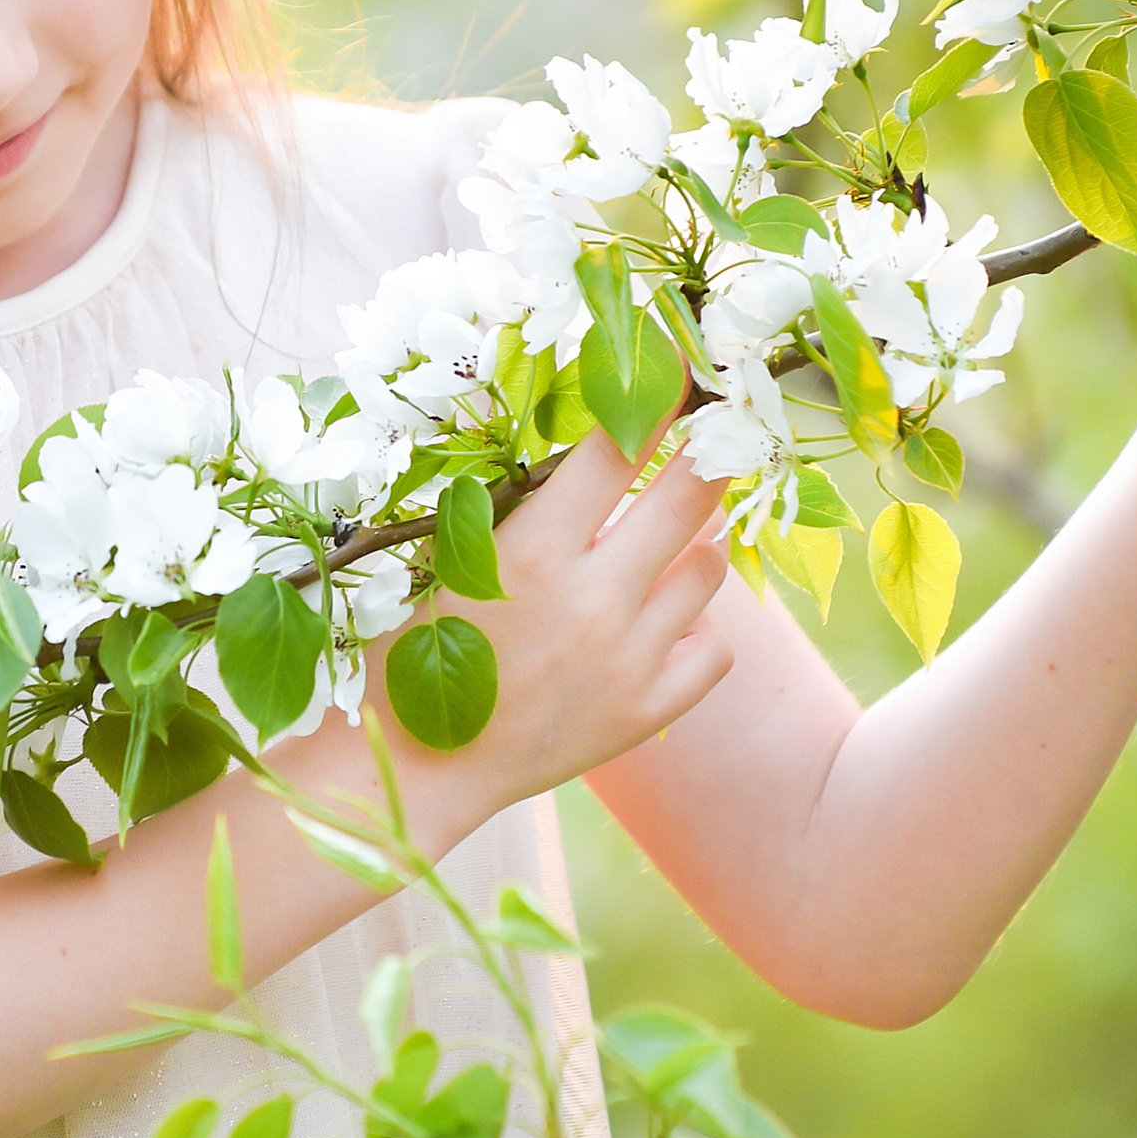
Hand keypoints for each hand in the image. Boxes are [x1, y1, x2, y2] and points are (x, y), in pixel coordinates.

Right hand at [401, 420, 733, 834]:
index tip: (683, 371)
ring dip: (697, 542)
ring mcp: (626, 660)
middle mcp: (591, 602)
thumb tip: (605, 450)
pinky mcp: (644, 711)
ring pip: (708, 569)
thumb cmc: (416, 649)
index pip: (616, 453)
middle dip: (709, 453)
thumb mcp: (456, 560)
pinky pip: (712, 647)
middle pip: (686, 501)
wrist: (416, 766)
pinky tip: (666, 620)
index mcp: (531, 553)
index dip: (656, 402)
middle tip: (721, 431)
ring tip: (674, 537)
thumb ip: (529, 511)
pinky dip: (697, 627)